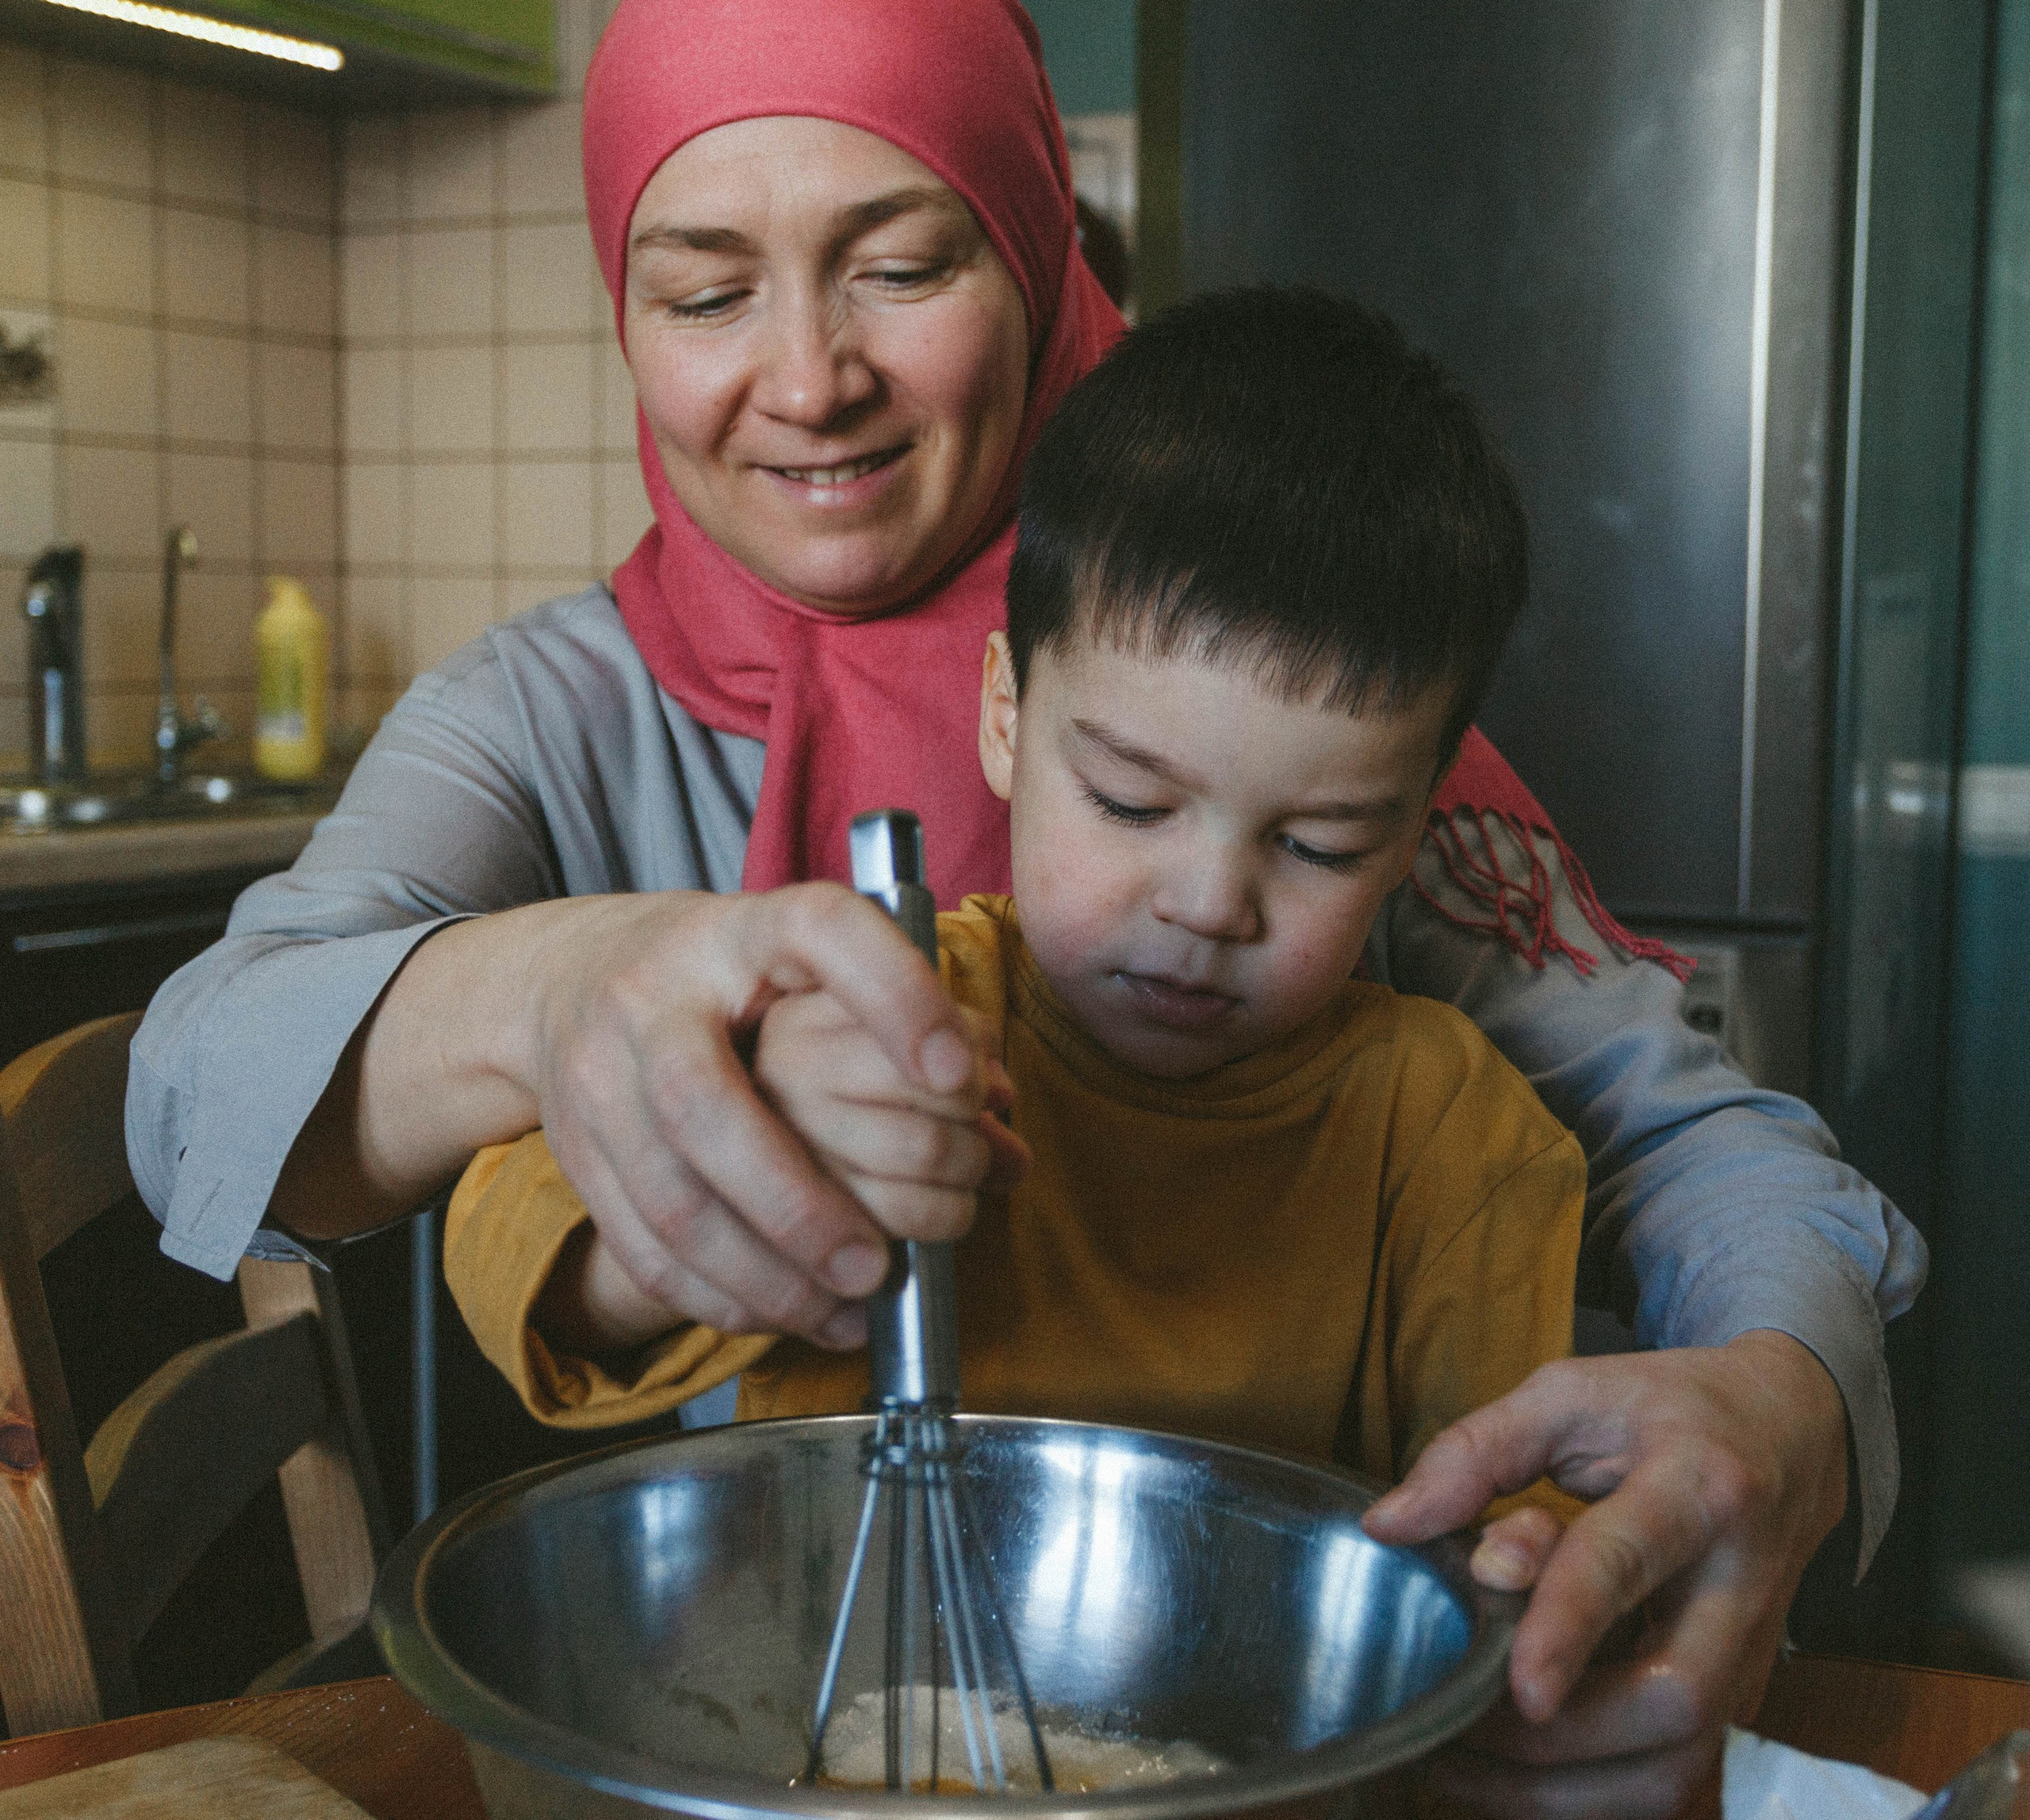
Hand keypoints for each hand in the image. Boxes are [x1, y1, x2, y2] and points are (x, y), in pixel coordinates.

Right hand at [505, 883, 993, 1352]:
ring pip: (671, 1201)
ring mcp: (601, 1077)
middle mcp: (654, 996)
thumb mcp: (797, 954)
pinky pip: (643, 1247)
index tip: (957, 1077)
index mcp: (738, 931)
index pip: (822, 931)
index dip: (893, 996)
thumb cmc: (725, 975)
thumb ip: (887, 1000)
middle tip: (877, 1264)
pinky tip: (786, 1315)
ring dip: (764, 1275)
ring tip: (846, 1311)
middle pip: (705, 1106)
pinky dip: (717, 1296)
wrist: (569, 978)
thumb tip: (984, 1089)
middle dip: (797, 1203)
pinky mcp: (577, 1152)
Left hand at [1363, 1331, 1848, 1819]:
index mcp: (1697, 1486)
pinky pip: (1671, 1781)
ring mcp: (1751, 1658)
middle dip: (1560, 1733)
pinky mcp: (1740, 1702)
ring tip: (1458, 1764)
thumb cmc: (1668, 1410)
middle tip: (1453, 1721)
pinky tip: (1510, 1778)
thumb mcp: (1569, 1396)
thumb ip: (1475, 1454)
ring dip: (1562, 1788)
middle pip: (1675, 1698)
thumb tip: (1388, 1526)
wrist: (1793, 1437)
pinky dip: (1587, 1796)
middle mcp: (1738, 1586)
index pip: (1628, 1562)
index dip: (1571, 1624)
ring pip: (1678, 1767)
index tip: (1521, 1685)